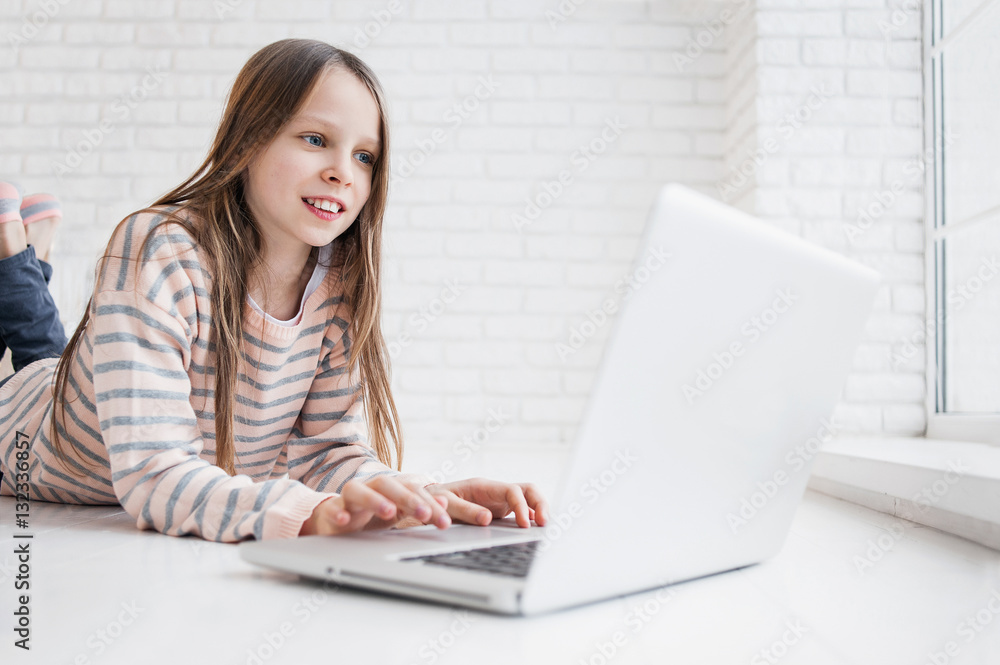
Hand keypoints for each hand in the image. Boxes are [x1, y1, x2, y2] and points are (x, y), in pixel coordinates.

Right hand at [298, 475, 450, 535]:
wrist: (334, 520)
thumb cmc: (370, 516)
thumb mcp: (399, 512)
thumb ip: (421, 507)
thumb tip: (445, 502)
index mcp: (390, 489)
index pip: (412, 490)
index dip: (430, 504)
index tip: (444, 521)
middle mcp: (370, 488)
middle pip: (389, 485)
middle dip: (408, 499)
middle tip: (425, 514)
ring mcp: (349, 498)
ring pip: (358, 491)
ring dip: (374, 500)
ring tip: (389, 511)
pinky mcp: (330, 510)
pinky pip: (332, 508)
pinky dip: (338, 513)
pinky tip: (344, 520)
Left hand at [424, 478, 547, 527]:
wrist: (431, 500)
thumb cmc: (437, 499)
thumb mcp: (446, 504)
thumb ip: (465, 510)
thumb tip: (487, 519)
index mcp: (484, 486)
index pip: (512, 490)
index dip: (521, 506)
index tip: (524, 524)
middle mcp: (495, 491)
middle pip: (527, 490)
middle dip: (540, 503)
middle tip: (544, 523)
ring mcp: (499, 500)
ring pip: (528, 499)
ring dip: (538, 510)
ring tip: (544, 528)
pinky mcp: (500, 511)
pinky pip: (522, 510)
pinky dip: (531, 518)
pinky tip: (535, 529)